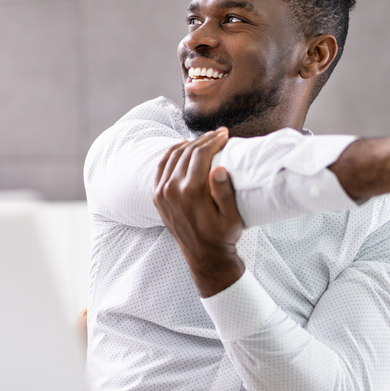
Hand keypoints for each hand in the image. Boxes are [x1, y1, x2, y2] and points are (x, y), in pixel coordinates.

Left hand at [153, 128, 245, 297]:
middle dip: (204, 140)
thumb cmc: (223, 236)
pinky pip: (162, 167)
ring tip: (204, 140)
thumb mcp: (232, 217)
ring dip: (189, 144)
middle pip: (187, 152)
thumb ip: (225, 192)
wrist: (204, 256)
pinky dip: (172, 154)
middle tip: (217, 134)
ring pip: (173, 156)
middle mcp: (172, 190)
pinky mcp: (157, 196)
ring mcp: (162, 193)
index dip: (213, 140)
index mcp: (192, 192)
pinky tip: (184, 148)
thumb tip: (219, 168)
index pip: (200, 154)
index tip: (224, 134)